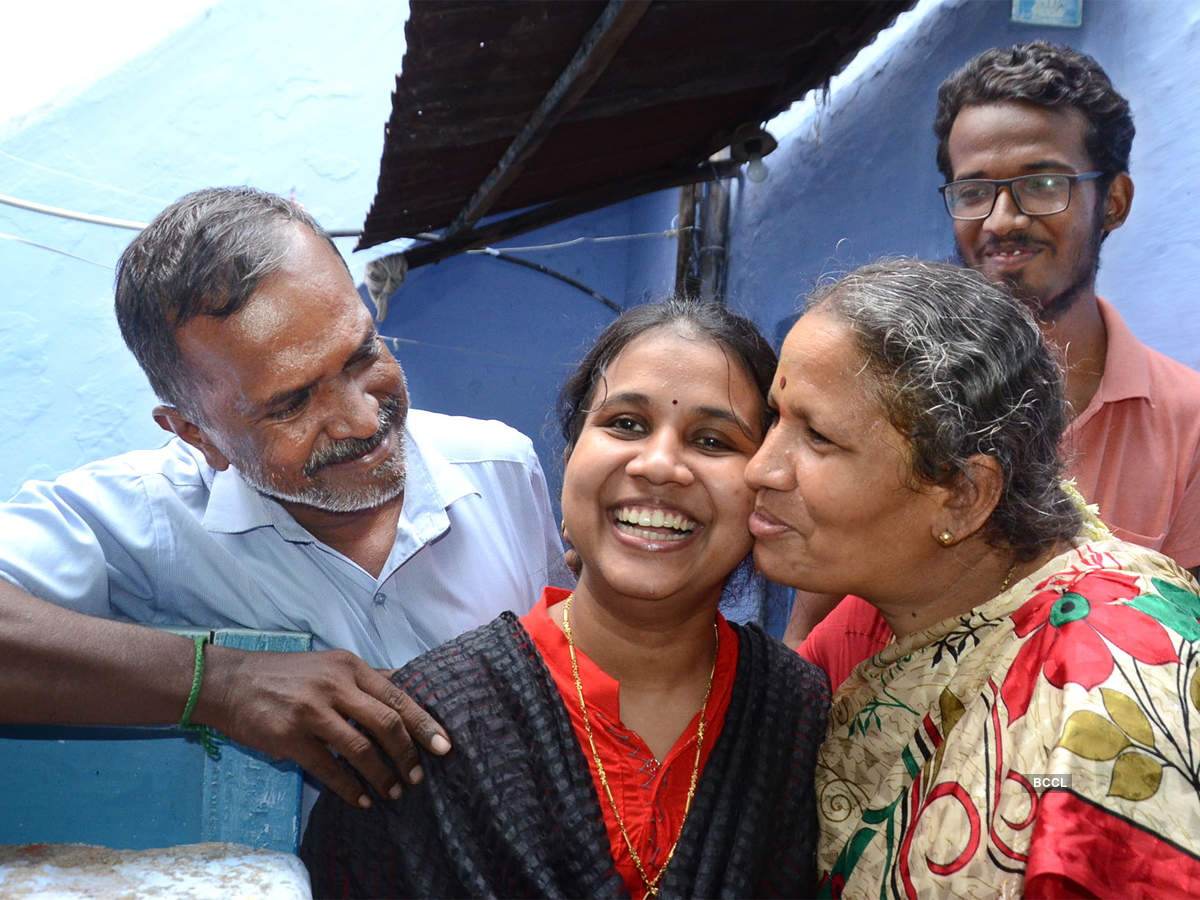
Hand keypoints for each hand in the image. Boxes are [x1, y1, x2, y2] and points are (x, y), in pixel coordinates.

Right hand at [196, 646, 450, 807]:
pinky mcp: (290, 738)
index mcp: (350, 666)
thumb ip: (366, 679)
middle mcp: (335, 685)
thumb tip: (407, 687)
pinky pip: (329, 769)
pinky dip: (350, 788)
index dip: (424, 724)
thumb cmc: (286, 676)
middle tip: (418, 776)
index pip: (398, 696)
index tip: (444, 746)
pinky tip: (362, 799)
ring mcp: (312, 711)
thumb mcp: (330, 664)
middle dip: (408, 754)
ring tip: (394, 792)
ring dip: (382, 775)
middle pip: (386, 723)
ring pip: (361, 748)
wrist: (230, 682)